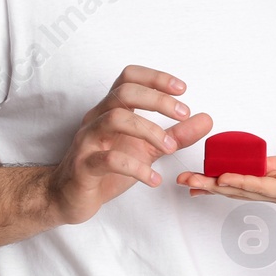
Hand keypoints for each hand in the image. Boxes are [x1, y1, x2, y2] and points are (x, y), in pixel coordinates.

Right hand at [47, 66, 212, 225]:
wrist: (69, 197)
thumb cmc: (106, 168)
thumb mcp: (147, 149)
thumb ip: (176, 134)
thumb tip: (206, 119)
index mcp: (110, 110)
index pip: (128, 78)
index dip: (155, 78)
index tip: (182, 89)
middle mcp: (96, 119)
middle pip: (124, 92)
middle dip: (158, 99)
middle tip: (184, 114)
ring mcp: (87, 141)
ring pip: (115, 119)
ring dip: (149, 130)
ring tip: (169, 147)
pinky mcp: (84, 167)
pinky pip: (109, 160)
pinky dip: (136, 168)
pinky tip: (154, 179)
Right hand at [178, 146, 275, 211]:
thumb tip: (261, 159)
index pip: (241, 181)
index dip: (217, 181)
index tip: (196, 181)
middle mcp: (275, 191)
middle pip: (234, 188)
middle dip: (207, 186)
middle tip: (181, 184)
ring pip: (241, 189)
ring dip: (215, 185)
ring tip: (192, 183)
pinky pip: (260, 185)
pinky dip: (241, 181)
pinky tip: (223, 179)